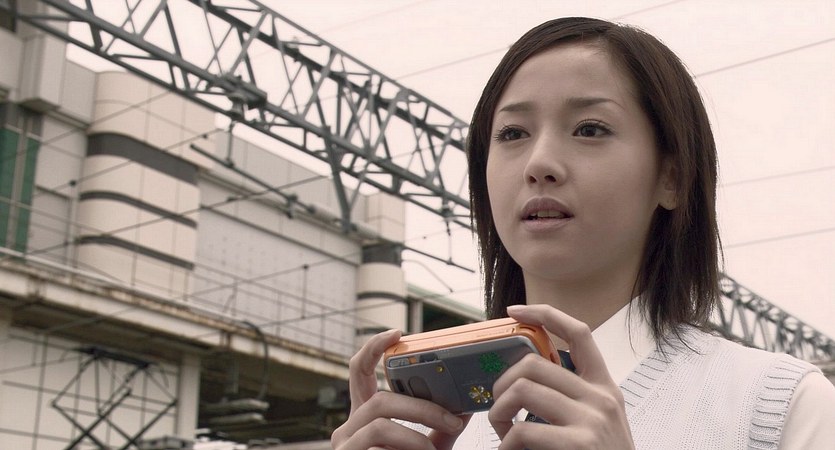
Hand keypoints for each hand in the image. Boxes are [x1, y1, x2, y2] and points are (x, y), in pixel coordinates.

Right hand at [331, 329, 469, 449]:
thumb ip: (439, 428)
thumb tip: (468, 403)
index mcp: (364, 419)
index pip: (358, 372)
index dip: (372, 348)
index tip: (397, 333)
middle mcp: (348, 428)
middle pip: (378, 395)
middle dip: (420, 403)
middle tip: (455, 417)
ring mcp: (343, 444)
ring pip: (379, 413)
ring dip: (418, 424)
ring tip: (441, 443)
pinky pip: (379, 438)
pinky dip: (409, 444)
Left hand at [487, 304, 633, 449]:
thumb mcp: (596, 424)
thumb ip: (570, 399)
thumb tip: (523, 380)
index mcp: (605, 388)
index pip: (579, 333)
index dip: (545, 314)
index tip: (515, 312)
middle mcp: (601, 398)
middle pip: (534, 363)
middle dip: (502, 385)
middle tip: (499, 412)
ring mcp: (591, 421)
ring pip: (521, 389)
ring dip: (498, 413)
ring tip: (503, 434)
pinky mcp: (579, 444)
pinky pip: (521, 430)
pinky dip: (504, 445)